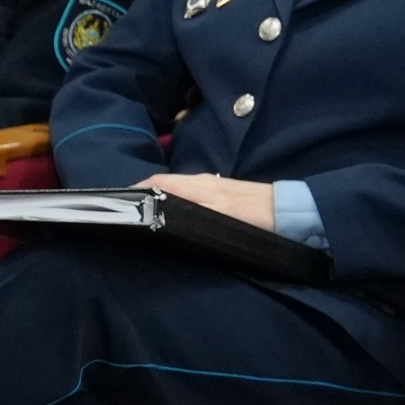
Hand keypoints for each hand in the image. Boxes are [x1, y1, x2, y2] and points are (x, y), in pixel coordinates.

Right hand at [139, 172, 276, 230]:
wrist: (289, 213)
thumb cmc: (252, 216)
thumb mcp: (214, 216)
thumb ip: (183, 211)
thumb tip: (152, 209)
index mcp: (194, 184)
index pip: (153, 182)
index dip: (132, 193)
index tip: (114, 207)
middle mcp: (199, 182)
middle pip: (161, 187)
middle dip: (141, 199)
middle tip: (126, 219)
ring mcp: (210, 188)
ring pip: (174, 193)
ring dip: (157, 203)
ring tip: (144, 223)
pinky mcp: (220, 198)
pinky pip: (187, 200)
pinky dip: (173, 208)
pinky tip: (173, 223)